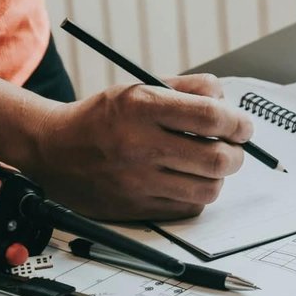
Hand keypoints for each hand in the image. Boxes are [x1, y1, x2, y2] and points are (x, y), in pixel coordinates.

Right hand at [28, 74, 252, 221]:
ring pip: (208, 189)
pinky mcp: (135, 208)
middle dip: (237, 153)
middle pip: (217, 159)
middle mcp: (139, 145)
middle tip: (233, 148)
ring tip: (208, 164)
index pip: (211, 117)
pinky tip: (185, 180)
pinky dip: (196, 194)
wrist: (52, 150)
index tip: (243, 126)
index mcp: (142, 107)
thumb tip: (229, 102)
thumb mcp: (141, 87)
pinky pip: (188, 208)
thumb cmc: (105, 117)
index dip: (238, 123)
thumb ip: (190, 89)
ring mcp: (137, 181)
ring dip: (218, 177)